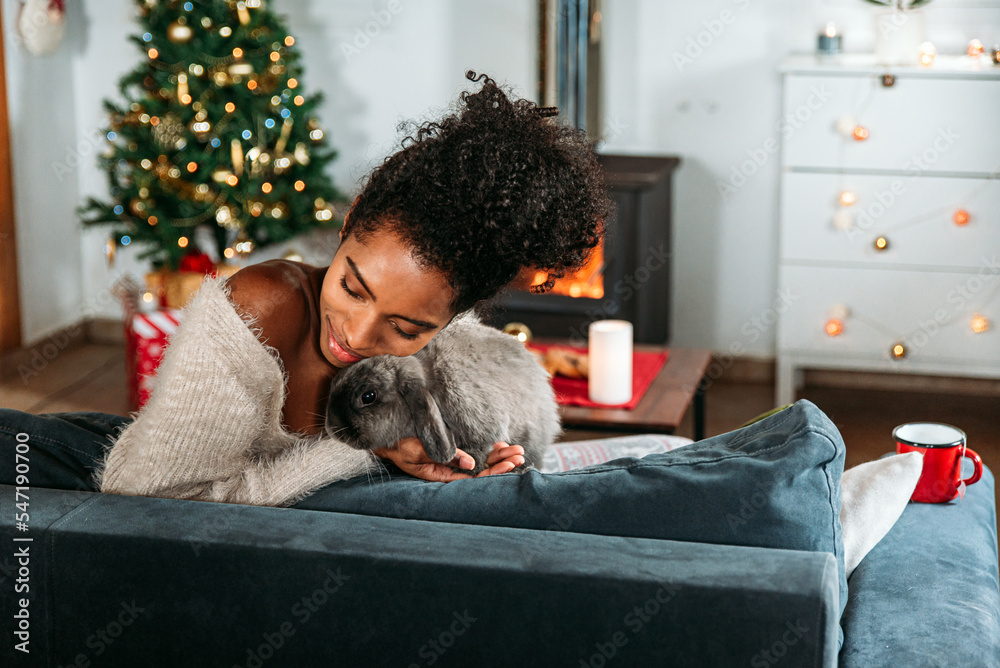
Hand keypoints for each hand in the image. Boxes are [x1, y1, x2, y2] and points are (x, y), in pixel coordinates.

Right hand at [372, 438, 524, 482]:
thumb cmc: (398, 446)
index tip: (510, 463)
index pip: (475, 479)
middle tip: (520, 454)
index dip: (494, 472)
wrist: (386, 439)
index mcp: (443, 475)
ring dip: (498, 456)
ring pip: (481, 462)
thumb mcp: (418, 451)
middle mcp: (450, 471)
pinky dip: (486, 450)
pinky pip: (473, 454)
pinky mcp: (450, 453)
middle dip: (502, 462)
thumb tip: (471, 464)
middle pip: (482, 471)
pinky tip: (500, 446)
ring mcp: (451, 462)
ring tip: (517, 450)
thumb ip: (444, 457)